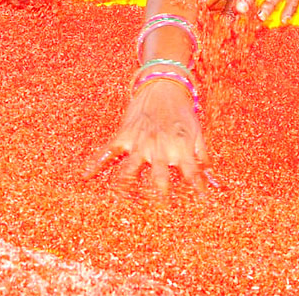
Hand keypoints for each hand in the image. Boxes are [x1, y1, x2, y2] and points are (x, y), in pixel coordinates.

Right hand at [83, 78, 209, 198]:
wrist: (163, 84)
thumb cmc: (182, 110)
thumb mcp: (197, 131)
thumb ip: (202, 157)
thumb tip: (213, 180)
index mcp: (180, 148)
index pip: (191, 174)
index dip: (197, 191)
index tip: (199, 206)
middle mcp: (159, 148)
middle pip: (159, 177)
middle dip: (160, 195)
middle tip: (159, 214)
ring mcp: (140, 143)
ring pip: (131, 169)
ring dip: (126, 186)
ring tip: (120, 201)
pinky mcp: (124, 135)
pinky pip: (108, 151)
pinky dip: (95, 162)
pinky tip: (85, 174)